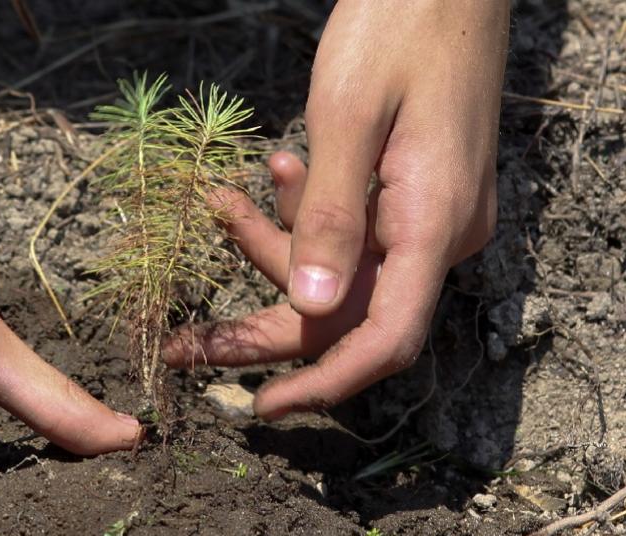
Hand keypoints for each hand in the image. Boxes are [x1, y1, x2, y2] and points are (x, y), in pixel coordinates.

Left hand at [164, 1, 508, 418]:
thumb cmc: (399, 26)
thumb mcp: (348, 117)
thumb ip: (327, 216)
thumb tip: (307, 309)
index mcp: (435, 223)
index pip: (384, 339)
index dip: (323, 383)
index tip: (261, 407)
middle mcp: (441, 234)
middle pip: (347, 314)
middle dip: (263, 327)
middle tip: (185, 342)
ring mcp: (431, 215)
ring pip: (341, 271)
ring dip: (275, 248)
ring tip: (222, 202)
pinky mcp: (416, 194)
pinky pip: (353, 232)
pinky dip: (305, 215)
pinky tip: (279, 171)